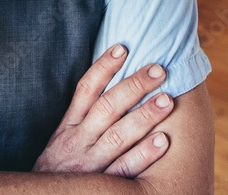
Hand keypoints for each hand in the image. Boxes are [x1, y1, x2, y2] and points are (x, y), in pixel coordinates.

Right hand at [33, 44, 173, 176]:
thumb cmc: (60, 167)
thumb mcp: (63, 138)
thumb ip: (82, 115)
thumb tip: (108, 82)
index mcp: (69, 126)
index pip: (86, 89)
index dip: (103, 67)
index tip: (123, 48)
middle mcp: (78, 141)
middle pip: (107, 108)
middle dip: (134, 86)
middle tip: (159, 69)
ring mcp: (90, 164)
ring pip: (118, 135)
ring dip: (144, 116)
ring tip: (167, 99)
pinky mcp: (101, 185)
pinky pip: (125, 169)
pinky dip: (144, 155)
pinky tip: (163, 141)